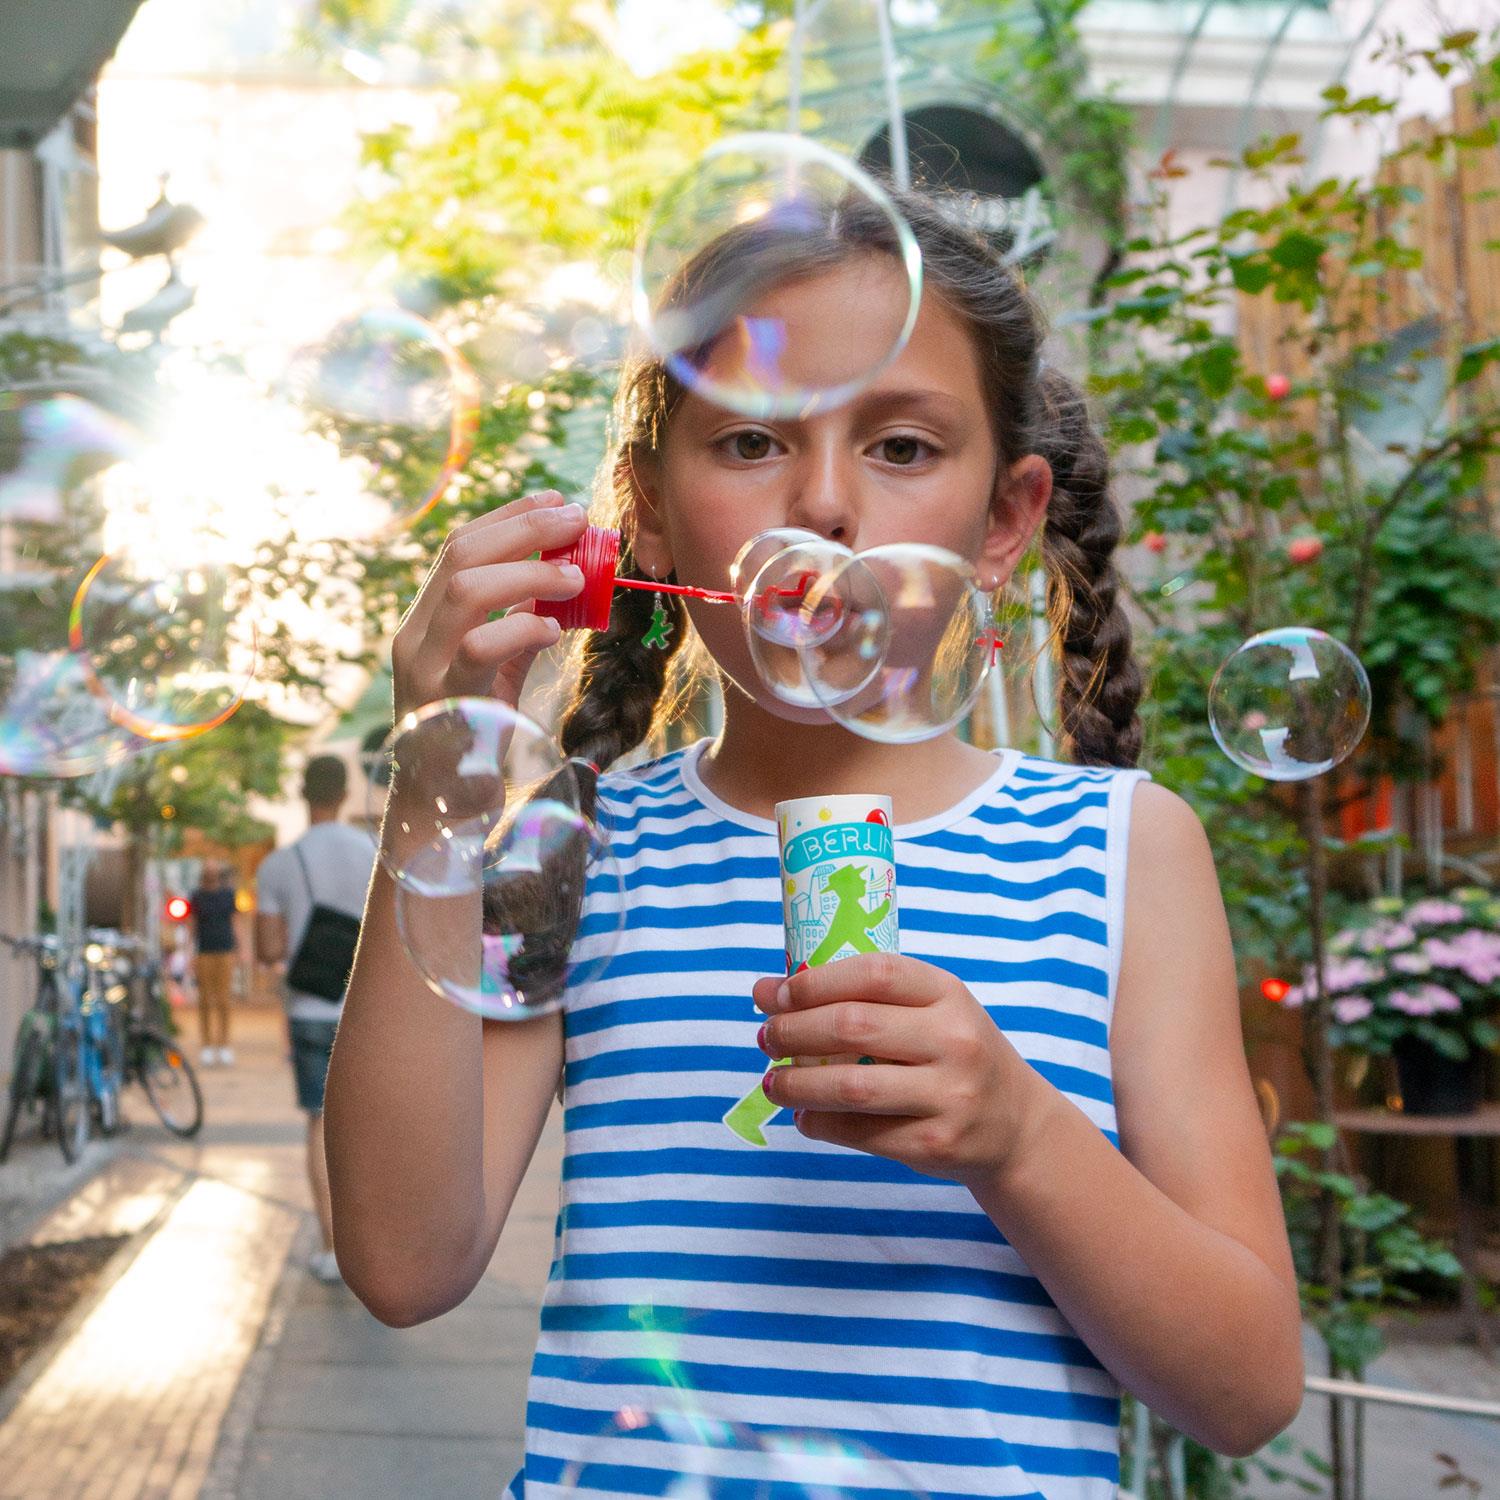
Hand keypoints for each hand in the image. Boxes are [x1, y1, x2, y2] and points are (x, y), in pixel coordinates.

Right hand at [390, 491, 588, 721]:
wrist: (437, 812)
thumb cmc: (471, 741)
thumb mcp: (498, 673)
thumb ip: (518, 629)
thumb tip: (562, 586)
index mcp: (426, 622)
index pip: (459, 547)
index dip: (509, 516)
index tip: (556, 500)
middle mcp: (415, 636)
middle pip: (459, 554)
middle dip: (523, 528)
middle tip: (576, 520)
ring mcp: (422, 666)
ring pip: (463, 590)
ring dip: (527, 572)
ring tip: (575, 576)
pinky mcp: (441, 700)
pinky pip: (477, 648)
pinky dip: (519, 628)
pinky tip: (554, 629)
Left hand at [752, 952, 1047, 1184]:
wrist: (1016, 1125)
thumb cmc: (955, 1054)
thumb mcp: (934, 1010)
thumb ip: (873, 998)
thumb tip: (779, 992)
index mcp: (947, 993)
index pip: (873, 974)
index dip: (813, 982)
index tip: (773, 992)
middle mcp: (953, 1040)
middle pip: (852, 1028)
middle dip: (793, 1031)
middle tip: (765, 1037)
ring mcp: (948, 1095)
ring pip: (850, 1086)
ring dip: (796, 1084)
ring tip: (771, 1082)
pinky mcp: (935, 1144)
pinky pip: (860, 1133)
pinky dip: (819, 1123)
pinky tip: (804, 1115)